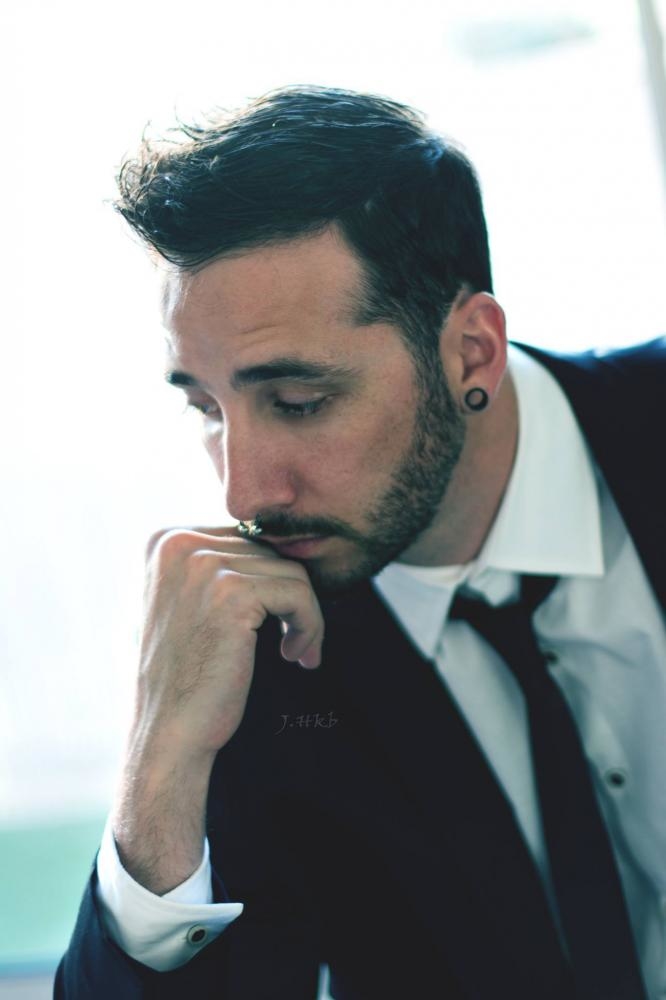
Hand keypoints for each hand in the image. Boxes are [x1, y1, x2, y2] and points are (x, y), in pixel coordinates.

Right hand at [133, 525, 323, 757]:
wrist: (169, 730)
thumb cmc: (189, 672)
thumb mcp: (194, 601)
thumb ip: (222, 563)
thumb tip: (283, 536)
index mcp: (166, 540)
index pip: (246, 540)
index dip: (270, 583)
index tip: (276, 622)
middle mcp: (178, 543)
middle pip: (271, 552)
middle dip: (291, 600)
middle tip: (296, 642)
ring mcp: (203, 565)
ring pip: (291, 571)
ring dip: (306, 615)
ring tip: (296, 651)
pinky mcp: (232, 593)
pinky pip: (299, 592)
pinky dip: (311, 625)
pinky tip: (297, 656)